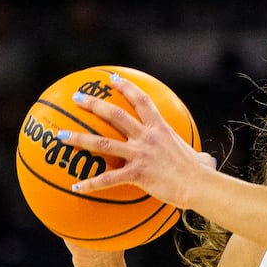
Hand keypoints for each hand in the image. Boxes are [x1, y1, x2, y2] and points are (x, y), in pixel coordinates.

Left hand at [63, 74, 212, 207]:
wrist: (200, 186)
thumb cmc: (201, 174)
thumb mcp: (199, 158)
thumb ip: (198, 156)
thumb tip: (206, 160)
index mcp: (160, 129)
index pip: (141, 100)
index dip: (126, 88)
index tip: (112, 78)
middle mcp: (147, 137)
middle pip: (115, 115)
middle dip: (93, 104)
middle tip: (77, 98)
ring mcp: (140, 155)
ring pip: (102, 143)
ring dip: (79, 139)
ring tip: (60, 137)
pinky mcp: (137, 174)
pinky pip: (108, 179)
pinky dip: (90, 184)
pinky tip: (76, 188)